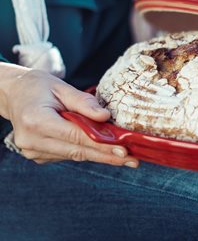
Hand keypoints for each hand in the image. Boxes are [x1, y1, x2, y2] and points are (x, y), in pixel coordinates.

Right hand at [1, 67, 137, 166]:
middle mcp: (32, 141)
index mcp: (36, 121)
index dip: (102, 145)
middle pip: (78, 151)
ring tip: (126, 157)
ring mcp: (33, 151)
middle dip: (107, 156)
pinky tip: (105, 151)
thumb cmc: (38, 87)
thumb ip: (84, 103)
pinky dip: (87, 152)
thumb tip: (106, 117)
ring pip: (75, 156)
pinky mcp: (38, 155)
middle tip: (133, 160)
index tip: (124, 150)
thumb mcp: (61, 87)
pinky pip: (69, 155)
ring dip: (100, 155)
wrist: (13, 94)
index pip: (76, 137)